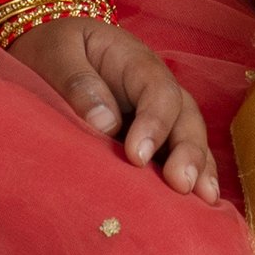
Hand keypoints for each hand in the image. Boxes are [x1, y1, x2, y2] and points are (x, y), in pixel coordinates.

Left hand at [11, 18, 220, 201]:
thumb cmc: (54, 47)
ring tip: (203, 201)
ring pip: (189, 137)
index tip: (136, 156)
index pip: (157, 90)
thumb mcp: (57, 52)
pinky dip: (192, 177)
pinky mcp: (150, 139)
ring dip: (199, 168)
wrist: (51, 49)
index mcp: (134, 62)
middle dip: (188, 151)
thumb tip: (104, 124)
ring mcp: (156, 115)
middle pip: (185, 116)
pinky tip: (198, 207)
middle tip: (181, 184)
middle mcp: (155, 89)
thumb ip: (78, 82)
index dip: (154, 123)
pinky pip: (176, 156)